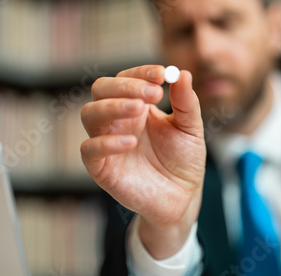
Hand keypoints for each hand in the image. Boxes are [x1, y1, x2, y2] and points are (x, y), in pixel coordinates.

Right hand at [80, 65, 205, 258]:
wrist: (183, 197)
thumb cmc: (184, 160)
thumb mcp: (190, 128)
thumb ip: (186, 102)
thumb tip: (182, 73)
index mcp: (137, 106)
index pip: (127, 78)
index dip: (141, 73)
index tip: (162, 74)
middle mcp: (117, 120)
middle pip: (101, 89)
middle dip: (125, 86)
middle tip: (153, 93)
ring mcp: (107, 142)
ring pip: (89, 114)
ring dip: (112, 107)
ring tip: (139, 109)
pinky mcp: (102, 168)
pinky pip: (89, 150)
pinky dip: (106, 143)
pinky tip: (131, 142)